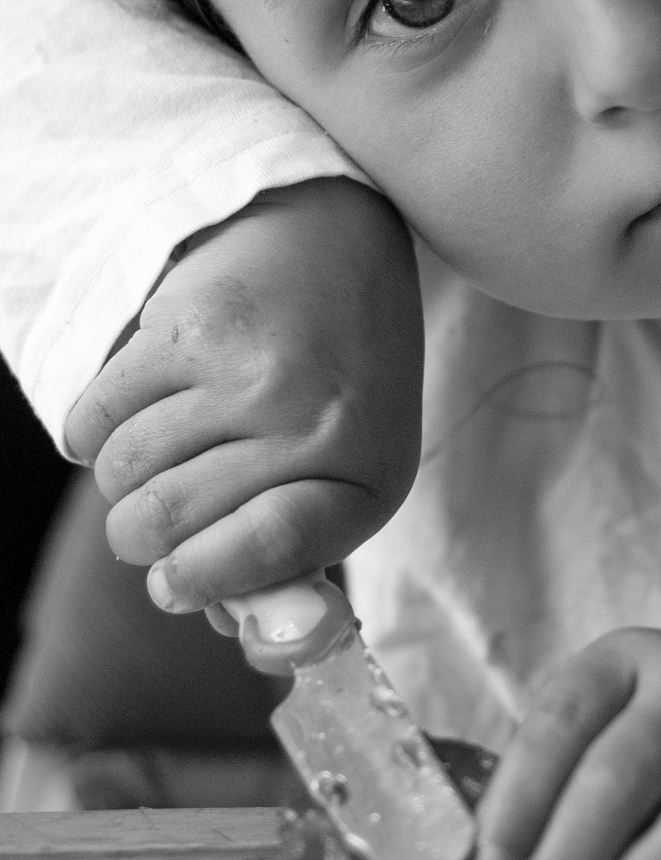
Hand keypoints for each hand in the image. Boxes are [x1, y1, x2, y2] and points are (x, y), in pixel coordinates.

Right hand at [64, 178, 422, 612]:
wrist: (334, 235)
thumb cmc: (342, 373)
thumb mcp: (354, 469)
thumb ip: (292, 558)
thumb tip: (217, 624)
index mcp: (367, 472)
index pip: (270, 554)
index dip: (203, 581)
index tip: (173, 584)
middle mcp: (313, 419)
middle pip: (167, 523)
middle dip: (142, 535)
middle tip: (158, 509)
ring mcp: (248, 368)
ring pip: (122, 474)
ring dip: (119, 479)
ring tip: (159, 448)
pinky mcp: (190, 324)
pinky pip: (96, 417)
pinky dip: (93, 430)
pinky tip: (134, 409)